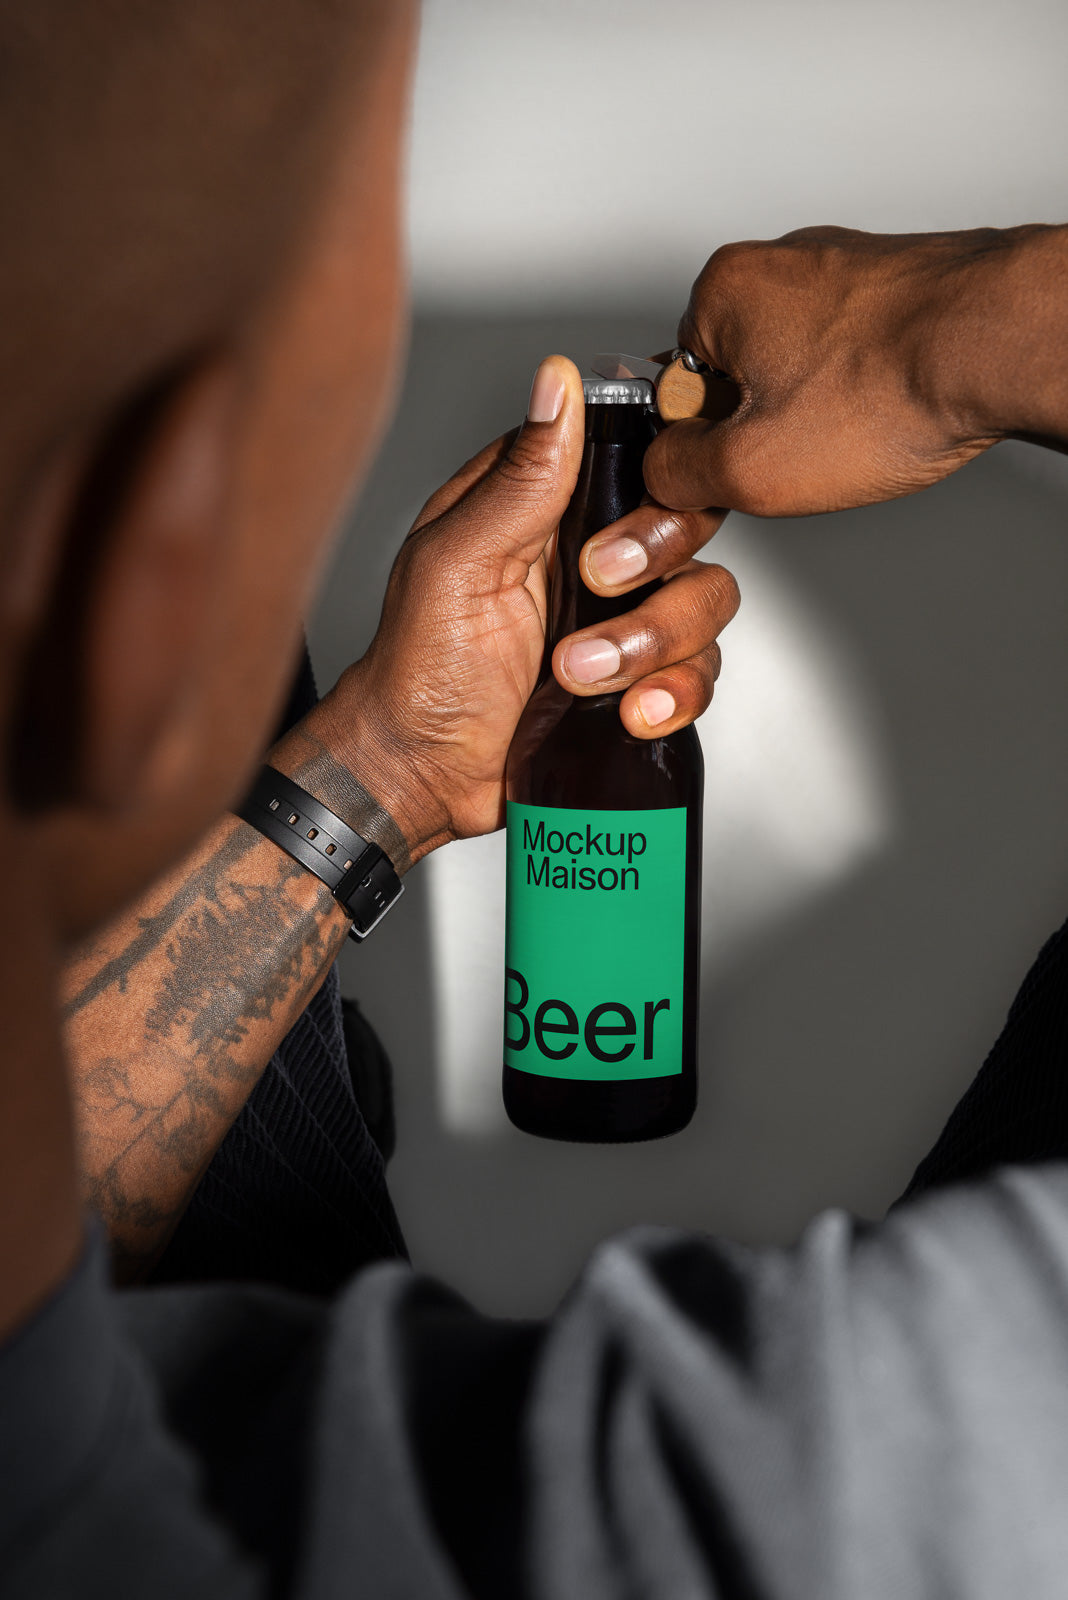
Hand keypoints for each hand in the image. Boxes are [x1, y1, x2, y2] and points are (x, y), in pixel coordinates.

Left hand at [314, 356, 738, 860]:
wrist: (423, 774)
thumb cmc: (416, 668)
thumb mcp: (457, 561)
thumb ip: (520, 478)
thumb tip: (556, 381)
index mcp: (546, 505)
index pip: (639, 454)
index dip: (657, 481)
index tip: (635, 512)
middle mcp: (593, 553)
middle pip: (691, 525)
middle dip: (657, 567)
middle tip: (593, 592)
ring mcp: (621, 618)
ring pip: (705, 602)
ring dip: (655, 645)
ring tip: (581, 677)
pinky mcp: (638, 680)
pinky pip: (701, 673)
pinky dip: (677, 695)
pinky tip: (632, 714)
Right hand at [644, 224, 1066, 516]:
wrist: (1001, 346)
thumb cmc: (890, 388)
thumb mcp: (748, 468)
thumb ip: (677, 475)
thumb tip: (662, 473)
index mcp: (721, 290)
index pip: (673, 389)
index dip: (704, 445)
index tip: (737, 466)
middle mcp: (778, 260)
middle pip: (735, 374)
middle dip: (762, 425)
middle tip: (803, 452)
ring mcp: (841, 265)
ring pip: (797, 366)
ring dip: (817, 410)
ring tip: (855, 429)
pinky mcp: (893, 282)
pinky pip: (851, 353)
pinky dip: (863, 390)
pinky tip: (887, 411)